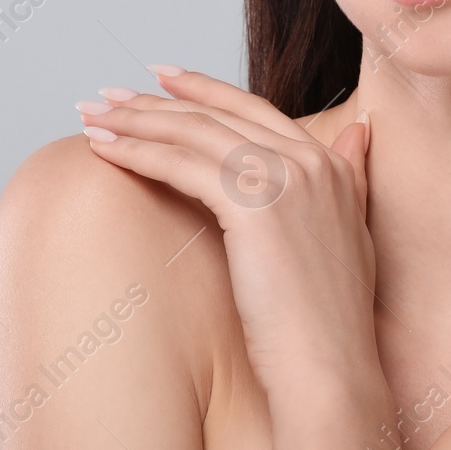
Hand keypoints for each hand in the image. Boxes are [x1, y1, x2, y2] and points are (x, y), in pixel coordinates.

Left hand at [76, 69, 379, 396]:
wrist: (331, 370)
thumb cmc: (328, 323)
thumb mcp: (349, 235)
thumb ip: (349, 178)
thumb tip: (358, 134)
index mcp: (330, 164)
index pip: (253, 108)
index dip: (203, 90)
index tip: (159, 79)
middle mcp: (311, 160)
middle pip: (217, 114)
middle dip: (155, 101)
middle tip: (107, 95)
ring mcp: (285, 178)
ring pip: (194, 132)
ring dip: (134, 121)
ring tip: (91, 118)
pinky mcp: (254, 204)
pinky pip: (182, 165)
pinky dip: (137, 151)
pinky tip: (104, 150)